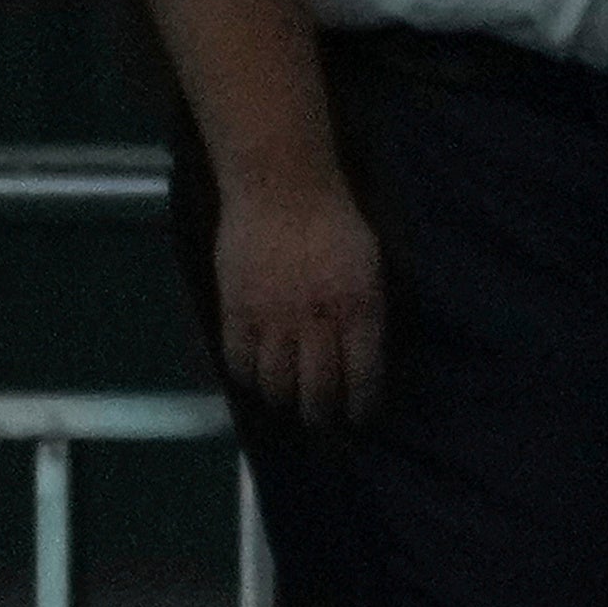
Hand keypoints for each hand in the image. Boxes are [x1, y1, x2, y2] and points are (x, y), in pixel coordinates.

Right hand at [214, 170, 385, 425]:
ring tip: (288, 400)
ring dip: (284, 399)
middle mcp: (317, 320)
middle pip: (317, 390)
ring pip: (276, 383)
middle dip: (322, 415)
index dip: (361, 405)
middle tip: (322, 419)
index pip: (363, 377)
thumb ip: (369, 313)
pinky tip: (256, 376)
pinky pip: (238, 360)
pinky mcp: (236, 308)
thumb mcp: (372, 268)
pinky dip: (247, 376)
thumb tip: (365, 355)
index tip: (359, 417)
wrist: (282, 186)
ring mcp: (273, 316)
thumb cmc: (336, 222)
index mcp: (359, 309)